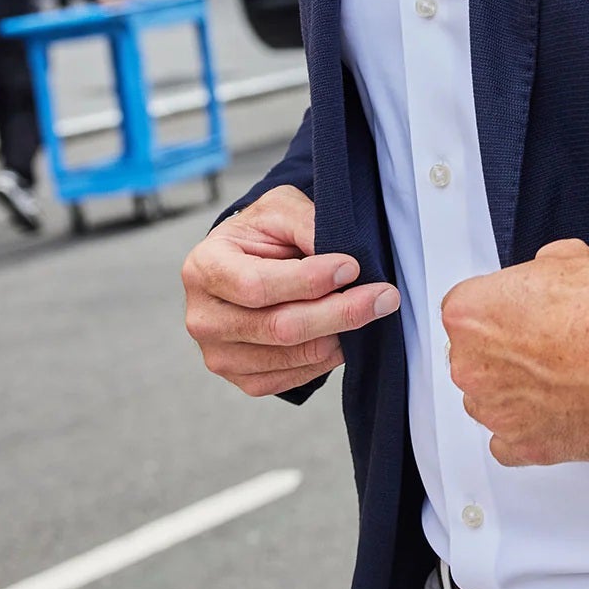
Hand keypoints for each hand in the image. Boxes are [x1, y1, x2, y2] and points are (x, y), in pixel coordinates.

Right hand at [182, 186, 398, 396]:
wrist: (246, 264)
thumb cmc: (261, 234)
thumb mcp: (280, 209)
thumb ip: (306, 225)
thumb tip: (341, 259)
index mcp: (204, 268)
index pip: (257, 286)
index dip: (309, 280)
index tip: (352, 266)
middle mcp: (204, 318)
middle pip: (280, 328)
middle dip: (340, 311)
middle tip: (384, 296)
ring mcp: (220, 355)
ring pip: (294, 355)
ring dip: (340, 334)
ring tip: (370, 309)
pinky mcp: (243, 379)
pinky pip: (294, 377)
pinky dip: (327, 357)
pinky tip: (344, 333)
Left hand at [442, 240, 588, 466]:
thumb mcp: (566, 258)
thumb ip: (536, 275)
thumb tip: (545, 278)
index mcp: (470, 314)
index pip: (466, 313)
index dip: (501, 312)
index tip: (522, 315)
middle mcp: (473, 366)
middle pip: (475, 359)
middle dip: (506, 352)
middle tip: (549, 345)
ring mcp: (497, 412)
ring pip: (491, 402)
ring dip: (517, 393)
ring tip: (564, 378)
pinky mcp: (527, 447)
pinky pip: (509, 444)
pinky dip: (528, 432)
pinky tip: (554, 413)